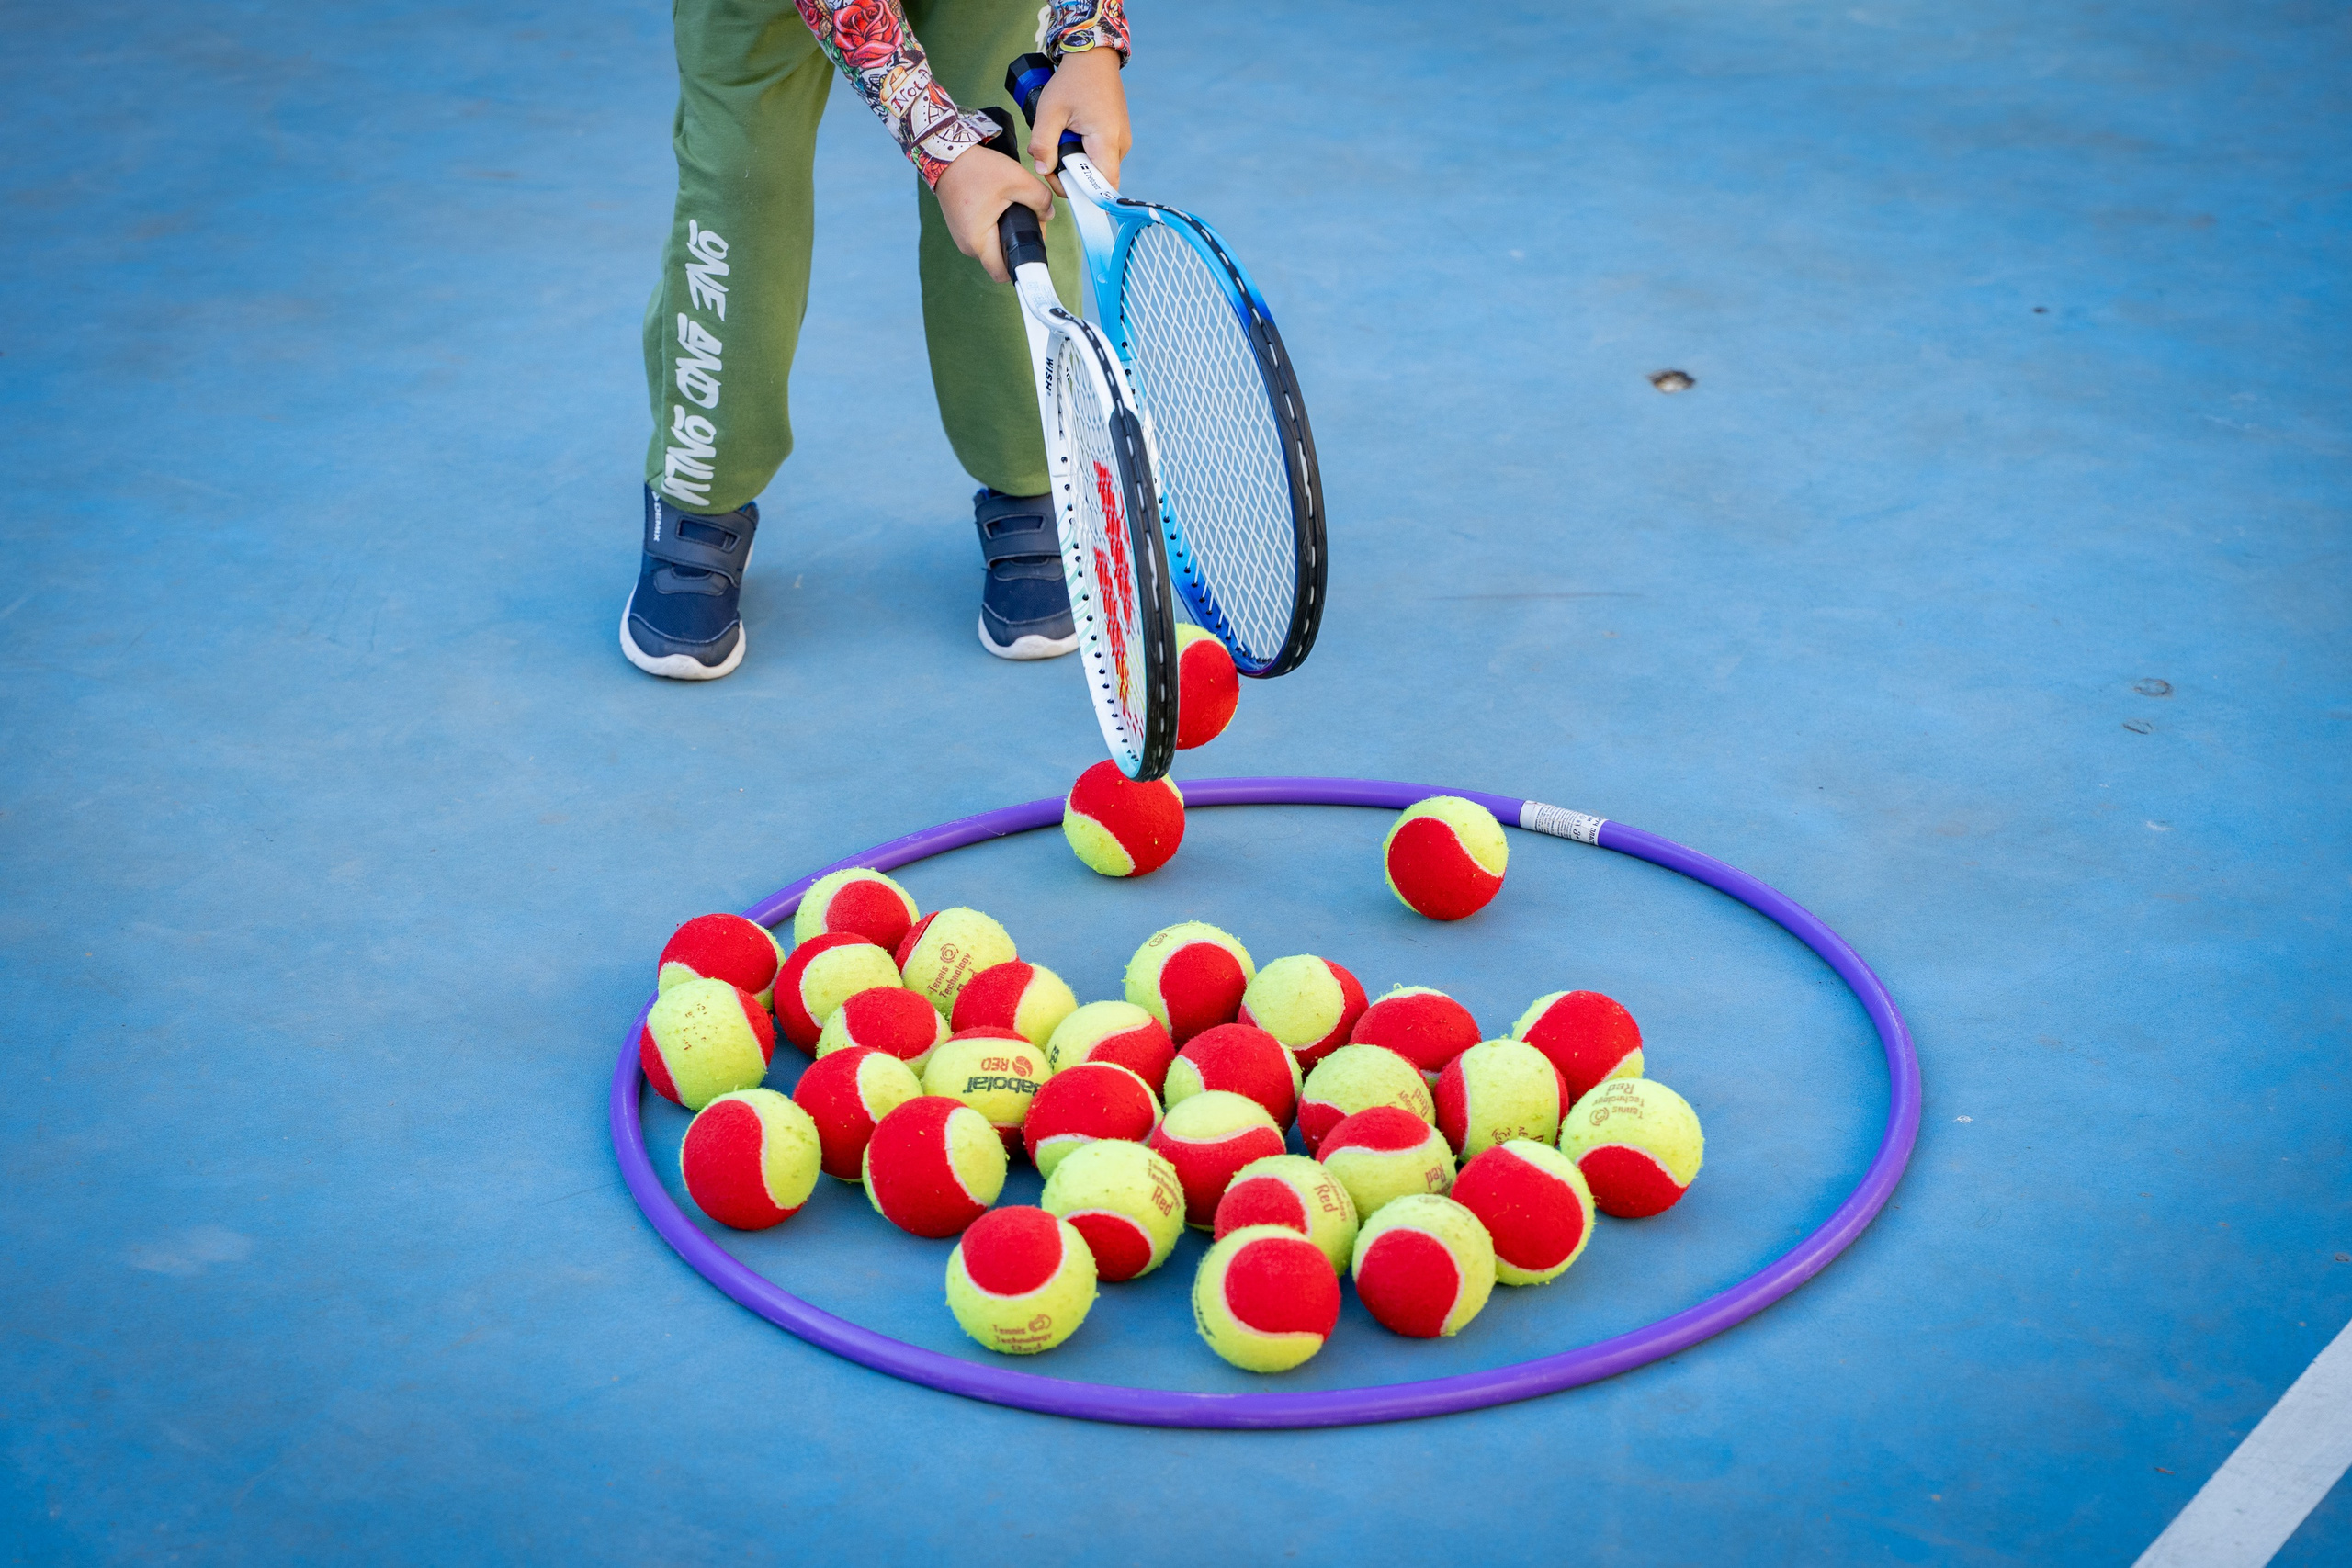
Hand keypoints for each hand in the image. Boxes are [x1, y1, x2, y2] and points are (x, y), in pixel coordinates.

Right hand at [935, 145, 1054, 281]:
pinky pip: (985, 236)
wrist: (946, 155)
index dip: (1023, 264)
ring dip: (1008, 233)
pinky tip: (1002, 207)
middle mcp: (967, 245)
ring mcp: (962, 237)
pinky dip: (997, 226)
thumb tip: (1049, 215)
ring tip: (1014, 209)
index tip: (1032, 248)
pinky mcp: (962, 227)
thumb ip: (1041, 200)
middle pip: (1001, 259)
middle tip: (1029, 217)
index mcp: (978, 241)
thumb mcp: (1017, 180)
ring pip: (994, 247)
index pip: (1004, 273)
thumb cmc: (976, 169)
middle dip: (1019, 243)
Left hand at [1029, 46, 1130, 192]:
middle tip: (1050, 155)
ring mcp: (1121, 141)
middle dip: (1071, 175)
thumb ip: (1043, 143)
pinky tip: (1071, 135)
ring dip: (1075, 162)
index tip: (1061, 182)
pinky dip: (1083, 152)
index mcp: (1107, 140)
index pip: (1103, 186)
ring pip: (1097, 168)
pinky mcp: (1117, 137)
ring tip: (1061, 138)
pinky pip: (1099, 157)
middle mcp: (1121, 144)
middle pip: (1097, 179)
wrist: (1093, 58)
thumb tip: (1042, 170)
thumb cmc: (1072, 80)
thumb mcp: (1050, 110)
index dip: (1082, 193)